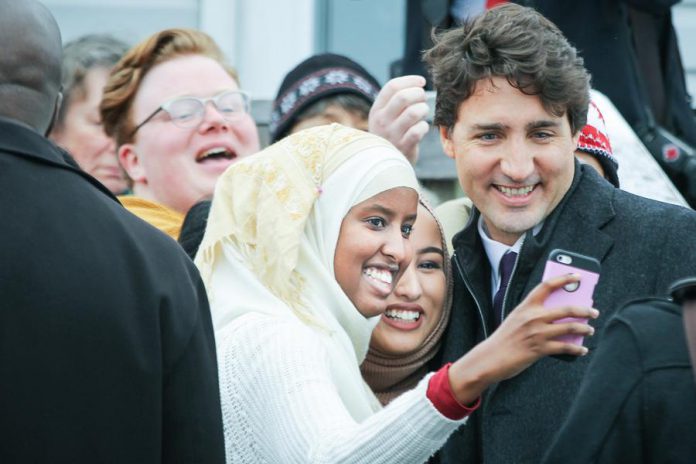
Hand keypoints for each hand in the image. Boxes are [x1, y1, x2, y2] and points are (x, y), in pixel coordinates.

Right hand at [368, 75, 428, 163]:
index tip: (421, 82)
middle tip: (423, 98)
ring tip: (423, 112)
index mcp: (376, 110)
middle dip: (419, 94)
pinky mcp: (403, 147)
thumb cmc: (391, 134)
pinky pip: (419, 130)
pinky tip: (422, 128)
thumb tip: (418, 83)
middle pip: (403, 97)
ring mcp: (392, 135)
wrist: (386, 163)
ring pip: (414, 112)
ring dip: (424, 109)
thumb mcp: (385, 117)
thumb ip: (395, 101)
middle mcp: (382, 121)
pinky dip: (424, 126)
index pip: (392, 86)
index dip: (410, 80)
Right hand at [448, 274, 598, 404]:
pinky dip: (577, 349)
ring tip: (590, 330)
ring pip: (570, 327)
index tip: (577, 276)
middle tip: (594, 311)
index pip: (547, 286)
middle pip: (566, 308)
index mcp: (526, 306)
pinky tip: (582, 349)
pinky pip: (565, 347)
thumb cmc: (505, 338)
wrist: (491, 357)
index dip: (564, 279)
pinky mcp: (540, 349)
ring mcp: (538, 333)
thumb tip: (561, 316)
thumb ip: (534, 315)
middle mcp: (533, 317)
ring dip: (585, 328)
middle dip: (585, 309)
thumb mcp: (516, 319)